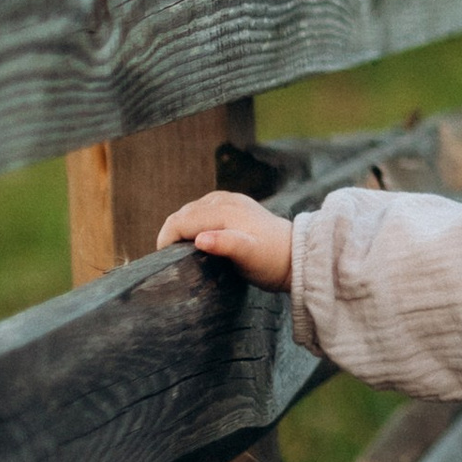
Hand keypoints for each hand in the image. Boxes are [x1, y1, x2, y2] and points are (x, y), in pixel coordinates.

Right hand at [157, 189, 292, 289]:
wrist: (299, 255)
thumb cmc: (272, 260)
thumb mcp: (250, 256)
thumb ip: (226, 245)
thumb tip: (200, 239)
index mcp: (224, 211)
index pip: (180, 220)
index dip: (166, 239)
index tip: (162, 261)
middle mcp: (225, 200)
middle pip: (183, 214)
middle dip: (171, 233)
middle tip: (168, 259)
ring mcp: (230, 200)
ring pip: (192, 210)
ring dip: (181, 227)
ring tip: (179, 251)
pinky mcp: (235, 205)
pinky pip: (204, 209)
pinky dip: (194, 222)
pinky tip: (197, 237)